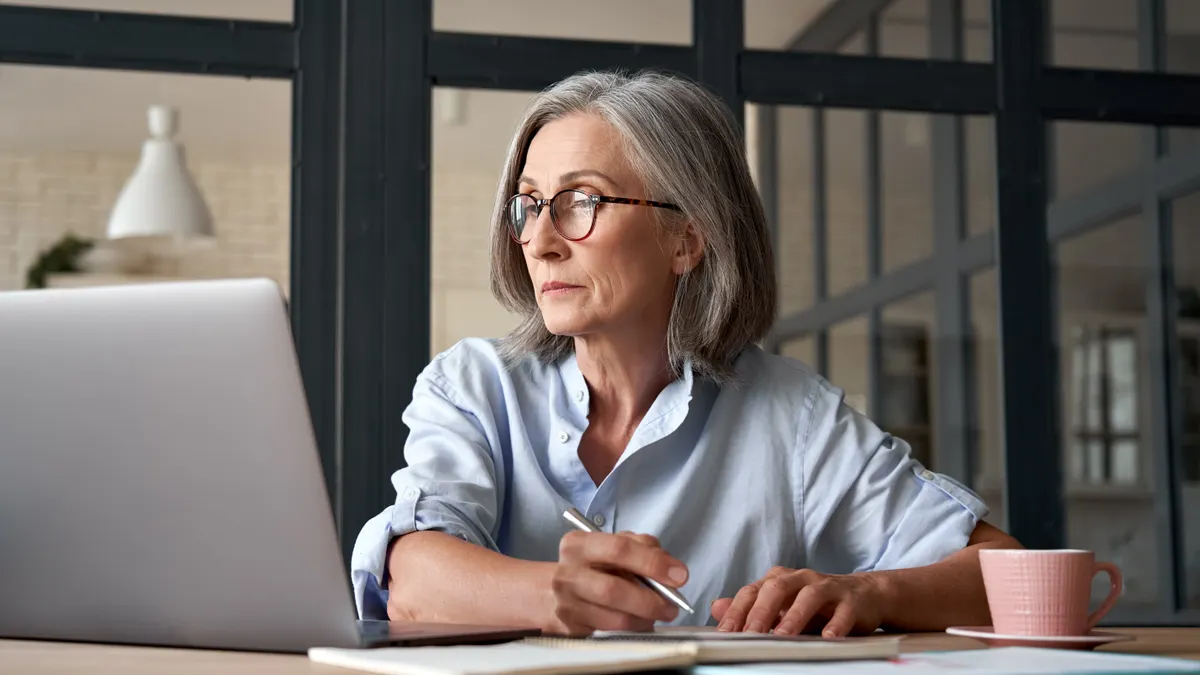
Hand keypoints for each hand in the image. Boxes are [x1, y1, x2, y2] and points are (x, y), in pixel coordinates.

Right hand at [550, 530, 688, 635]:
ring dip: (645, 618)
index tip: (679, 575)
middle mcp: (568, 573)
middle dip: (650, 600)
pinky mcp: (571, 627)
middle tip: (672, 606)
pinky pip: (611, 632)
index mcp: (579, 545)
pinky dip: (633, 628)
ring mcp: (567, 603)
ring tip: (659, 614)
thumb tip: (672, 570)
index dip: (653, 563)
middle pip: (614, 590)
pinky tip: (641, 622)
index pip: (620, 550)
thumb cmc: (593, 565)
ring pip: (615, 618)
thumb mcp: (613, 544)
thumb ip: (642, 548)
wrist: (555, 590)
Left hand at [710, 567, 885, 637]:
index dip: (737, 611)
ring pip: (809, 596)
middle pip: (776, 588)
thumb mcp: (782, 605)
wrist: (864, 595)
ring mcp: (827, 587)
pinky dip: (835, 624)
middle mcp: (801, 579)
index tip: (725, 632)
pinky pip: (843, 611)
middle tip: (750, 634)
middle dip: (761, 612)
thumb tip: (717, 608)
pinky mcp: (851, 600)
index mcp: (780, 579)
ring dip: (794, 616)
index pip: (752, 591)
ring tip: (782, 635)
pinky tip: (828, 637)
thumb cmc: (817, 603)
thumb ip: (750, 607)